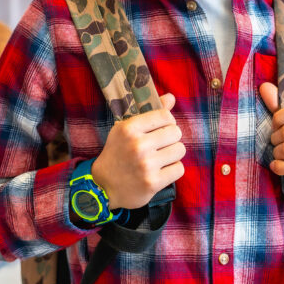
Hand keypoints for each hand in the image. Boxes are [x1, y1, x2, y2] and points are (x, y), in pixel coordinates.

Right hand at [91, 94, 185, 209]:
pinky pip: (179, 168)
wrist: (104, 186)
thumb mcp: (126, 129)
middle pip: (176, 132)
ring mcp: (146, 165)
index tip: (161, 129)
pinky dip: (172, 170)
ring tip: (161, 158)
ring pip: (180, 150)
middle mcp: (138, 145)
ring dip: (173, 155)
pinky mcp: (153, 182)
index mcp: (129, 128)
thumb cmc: (117, 154)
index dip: (167, 122)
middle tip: (160, 146)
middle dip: (171, 139)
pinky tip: (161, 171)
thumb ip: (150, 113)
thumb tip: (171, 97)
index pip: (165, 115)